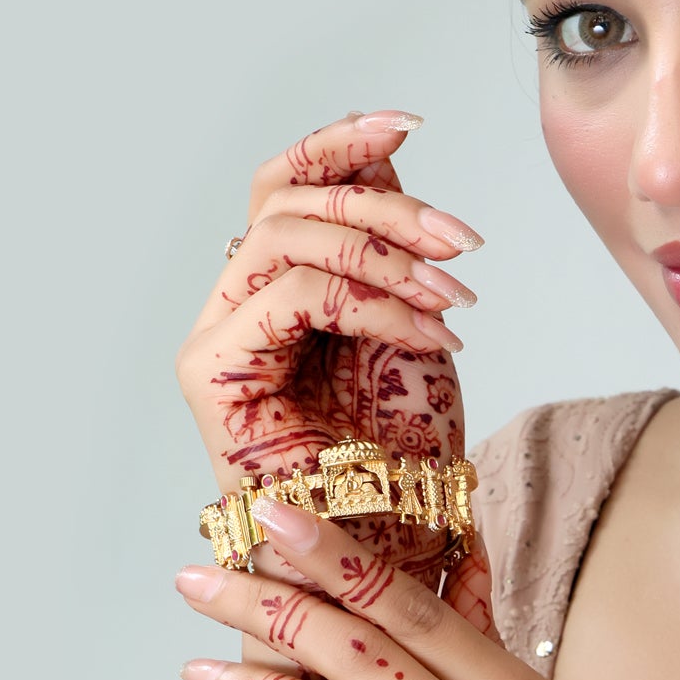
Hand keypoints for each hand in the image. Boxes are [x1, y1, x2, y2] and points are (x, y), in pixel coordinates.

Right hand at [174, 108, 490, 608]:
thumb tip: (392, 156)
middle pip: (285, 197)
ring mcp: (220, 339)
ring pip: (283, 234)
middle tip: (464, 244)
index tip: (412, 121)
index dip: (341, 142)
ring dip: (384, 251)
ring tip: (453, 295)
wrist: (392, 557)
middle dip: (387, 206)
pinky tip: (432, 330)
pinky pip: (293, 295)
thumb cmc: (406, 461)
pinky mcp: (215, 375)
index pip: (288, 184)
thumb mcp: (416, 330)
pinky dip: (372, 300)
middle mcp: (240, 307)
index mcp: (282, 292)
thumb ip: (393, 249)